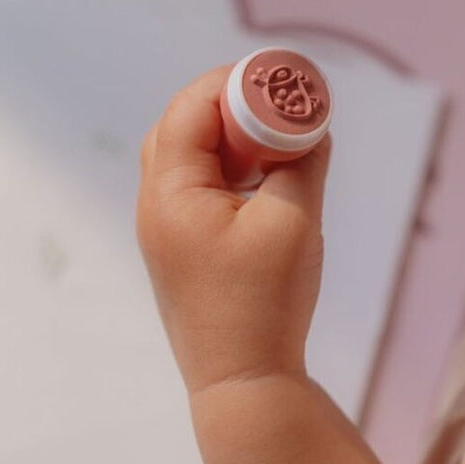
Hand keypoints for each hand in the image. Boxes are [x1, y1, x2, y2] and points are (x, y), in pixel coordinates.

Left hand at [137, 66, 330, 394]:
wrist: (242, 382)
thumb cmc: (265, 303)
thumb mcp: (294, 221)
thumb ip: (302, 162)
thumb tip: (310, 129)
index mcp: (170, 193)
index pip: (191, 108)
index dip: (235, 84)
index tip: (280, 82)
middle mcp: (155, 207)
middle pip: (181, 129)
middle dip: (229, 108)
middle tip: (275, 110)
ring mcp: (163, 231)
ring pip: (187, 160)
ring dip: (227, 142)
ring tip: (272, 146)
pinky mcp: (179, 251)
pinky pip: (196, 192)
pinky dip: (225, 174)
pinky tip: (260, 184)